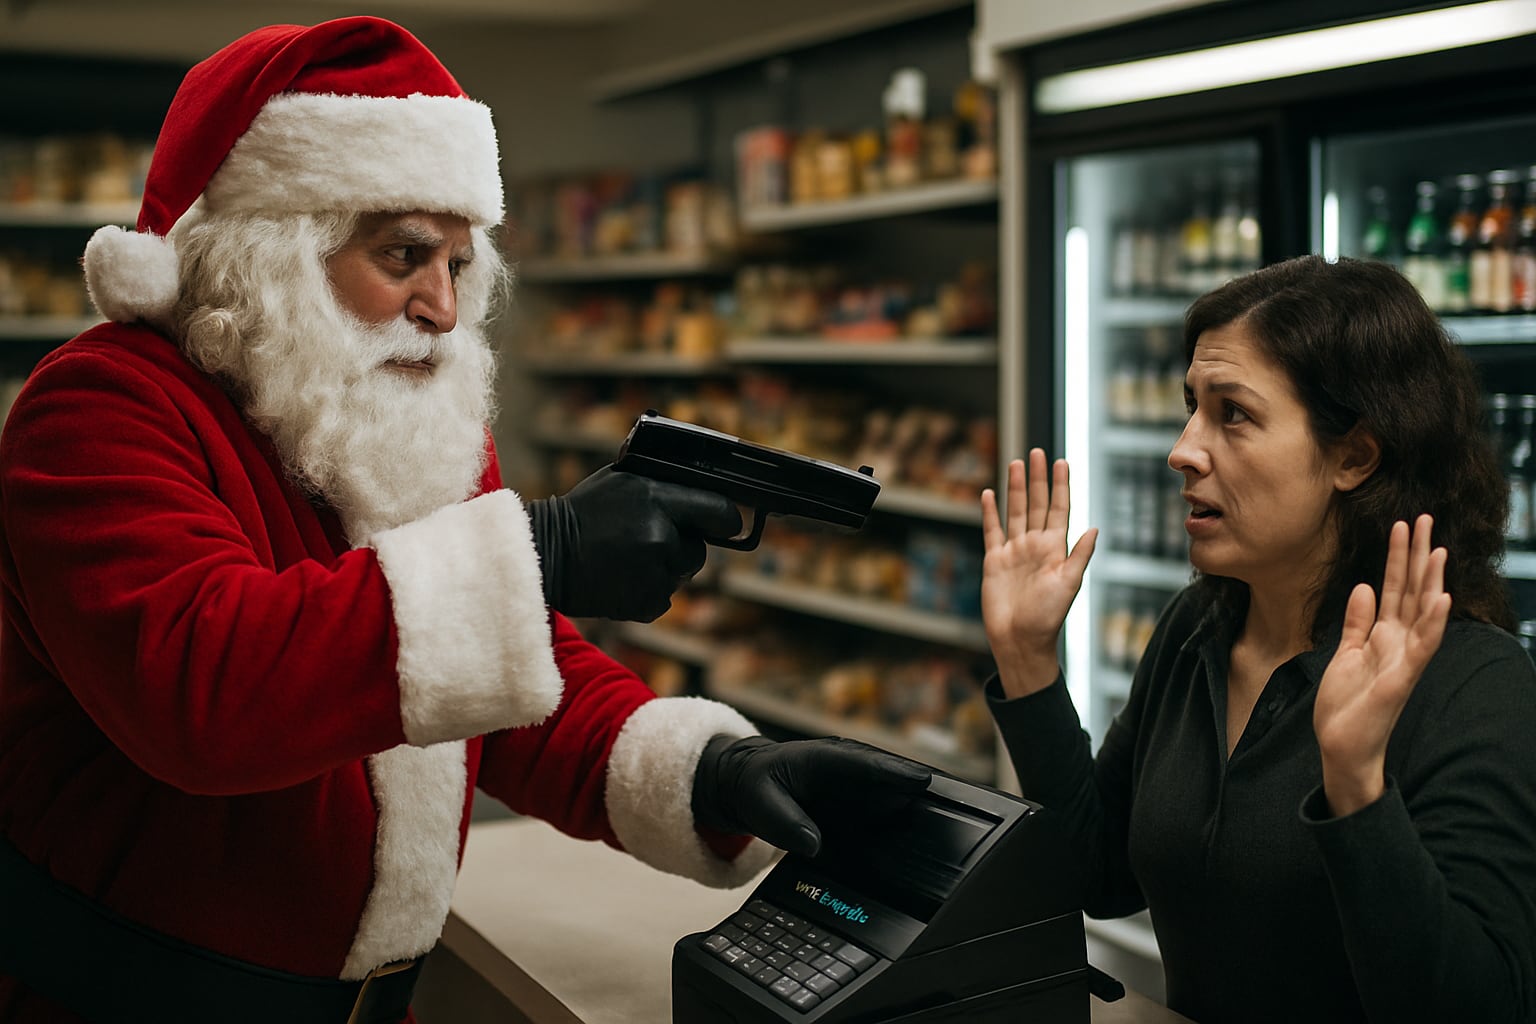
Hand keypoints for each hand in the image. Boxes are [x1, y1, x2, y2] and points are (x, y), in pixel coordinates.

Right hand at [527, 465, 740, 621]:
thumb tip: (705, 484)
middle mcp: (659, 536)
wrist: (544, 556)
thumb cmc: (583, 513)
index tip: (729, 524)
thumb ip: (663, 483)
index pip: (718, 509)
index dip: (727, 519)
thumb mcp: (621, 479)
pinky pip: (664, 597)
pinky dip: (647, 591)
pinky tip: (620, 578)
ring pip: (681, 575)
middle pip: (699, 549)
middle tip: (649, 540)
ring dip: (664, 569)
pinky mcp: (645, 603)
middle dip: (682, 545)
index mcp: (655, 498)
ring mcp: (653, 573)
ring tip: (626, 559)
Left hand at [691, 735, 932, 856]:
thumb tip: (813, 843)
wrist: (746, 784)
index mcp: (824, 758)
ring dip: (913, 806)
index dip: (895, 772)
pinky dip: (897, 822)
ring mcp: (853, 786)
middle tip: (951, 805)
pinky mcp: (855, 803)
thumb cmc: (753, 785)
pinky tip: (915, 841)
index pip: (865, 763)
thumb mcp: (759, 803)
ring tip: (944, 825)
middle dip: (918, 787)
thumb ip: (784, 822)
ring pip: (890, 794)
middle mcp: (846, 768)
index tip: (923, 781)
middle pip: (889, 776)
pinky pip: (880, 810)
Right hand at [981, 450, 1097, 697]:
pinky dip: (990, 513)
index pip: (1058, 509)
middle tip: (1038, 452)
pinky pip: (992, 531)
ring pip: (1014, 512)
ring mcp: (1014, 551)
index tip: (1062, 461)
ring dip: (1015, 488)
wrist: (1020, 640)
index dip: (1060, 486)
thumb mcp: (1068, 584)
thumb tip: (1094, 527)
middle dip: (1037, 478)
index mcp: (1055, 548)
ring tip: (1016, 463)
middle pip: (1035, 504)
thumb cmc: (1048, 617)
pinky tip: (989, 494)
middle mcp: (1035, 545)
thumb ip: (1079, 555)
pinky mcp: (994, 561)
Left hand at [1314, 515, 1450, 815]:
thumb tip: (1363, 587)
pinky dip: (1431, 623)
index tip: (1402, 526)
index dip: (1398, 558)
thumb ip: (1356, 622)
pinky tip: (1441, 599)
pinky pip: (1422, 647)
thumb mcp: (1346, 653)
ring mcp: (1404, 660)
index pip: (1394, 588)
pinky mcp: (1402, 679)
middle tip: (1424, 518)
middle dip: (1416, 556)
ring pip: (1421, 613)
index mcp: (1383, 636)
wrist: (1342, 747)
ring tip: (1437, 549)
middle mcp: (1399, 643)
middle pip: (1411, 591)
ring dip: (1430, 581)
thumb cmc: (1346, 705)